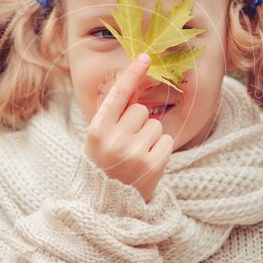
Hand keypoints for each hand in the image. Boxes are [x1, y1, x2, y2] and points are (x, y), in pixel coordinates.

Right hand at [85, 53, 173, 202]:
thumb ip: (114, 114)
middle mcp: (114, 140)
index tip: (146, 57)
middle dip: (138, 123)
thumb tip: (136, 82)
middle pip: (140, 111)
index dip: (132, 74)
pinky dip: (159, 150)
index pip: (117, 95)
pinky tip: (147, 163)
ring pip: (155, 125)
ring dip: (149, 138)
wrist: (109, 205)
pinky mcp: (153, 165)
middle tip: (127, 144)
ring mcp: (134, 154)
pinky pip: (165, 141)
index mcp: (96, 131)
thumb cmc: (105, 164)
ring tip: (135, 156)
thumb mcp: (99, 139)